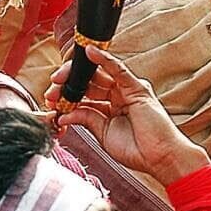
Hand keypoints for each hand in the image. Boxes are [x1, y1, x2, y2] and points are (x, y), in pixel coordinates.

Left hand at [43, 44, 209, 183]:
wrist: (160, 158)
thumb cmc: (138, 150)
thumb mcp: (103, 134)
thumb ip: (86, 119)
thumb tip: (63, 114)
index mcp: (110, 107)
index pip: (85, 94)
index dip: (67, 94)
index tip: (51, 98)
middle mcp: (118, 96)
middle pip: (89, 82)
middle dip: (68, 84)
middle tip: (51, 88)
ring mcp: (127, 90)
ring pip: (99, 75)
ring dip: (78, 74)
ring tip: (60, 77)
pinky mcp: (137, 88)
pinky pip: (118, 70)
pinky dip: (104, 59)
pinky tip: (90, 52)